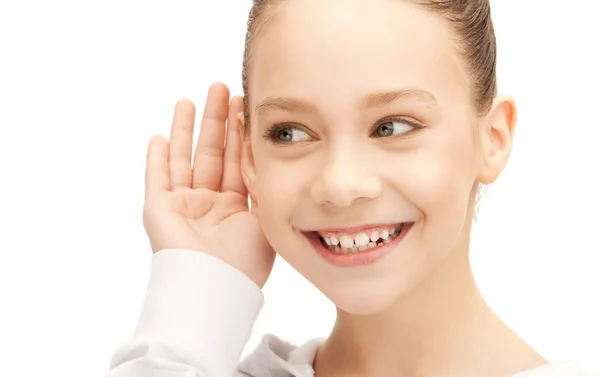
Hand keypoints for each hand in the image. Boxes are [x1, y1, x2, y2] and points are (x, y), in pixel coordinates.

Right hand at [142, 82, 274, 287]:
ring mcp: (182, 207)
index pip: (234, 160)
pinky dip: (155, 159)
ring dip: (185, 131)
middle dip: (215, 121)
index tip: (243, 104)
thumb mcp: (265, 216)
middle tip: (221, 88)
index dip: (237, 133)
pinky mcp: (159, 210)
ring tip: (189, 100)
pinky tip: (159, 137)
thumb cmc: (246, 259)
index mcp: (234, 207)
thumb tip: (273, 156)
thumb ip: (264, 186)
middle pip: (210, 153)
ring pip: (183, 159)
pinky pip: (156, 179)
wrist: (217, 286)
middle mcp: (208, 204)